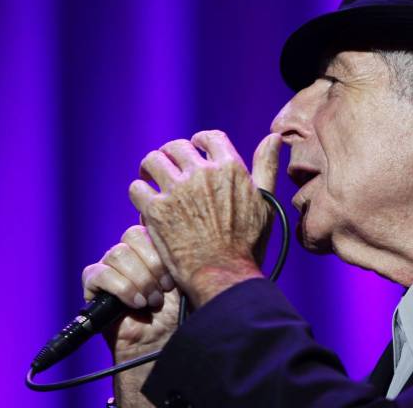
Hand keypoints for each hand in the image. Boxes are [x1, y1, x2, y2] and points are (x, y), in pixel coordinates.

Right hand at [82, 224, 179, 405]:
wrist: (165, 342)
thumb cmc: (181, 310)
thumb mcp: (189, 276)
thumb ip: (181, 248)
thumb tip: (170, 223)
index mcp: (152, 244)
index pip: (149, 222)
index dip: (162, 245)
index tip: (175, 272)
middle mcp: (131, 252)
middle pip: (132, 234)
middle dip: (153, 265)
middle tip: (166, 289)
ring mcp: (112, 266)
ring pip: (118, 253)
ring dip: (140, 280)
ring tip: (153, 301)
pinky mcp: (94, 284)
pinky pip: (99, 273)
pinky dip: (121, 288)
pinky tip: (136, 303)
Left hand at [129, 130, 280, 307]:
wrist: (224, 275)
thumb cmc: (248, 244)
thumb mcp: (265, 202)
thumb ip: (266, 166)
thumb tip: (274, 137)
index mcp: (230, 168)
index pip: (210, 138)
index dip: (200, 140)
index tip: (195, 147)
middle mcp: (202, 173)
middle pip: (176, 147)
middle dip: (171, 154)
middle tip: (167, 165)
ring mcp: (177, 190)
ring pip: (153, 161)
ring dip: (150, 168)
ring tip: (150, 178)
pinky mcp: (156, 210)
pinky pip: (138, 188)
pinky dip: (140, 193)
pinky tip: (145, 202)